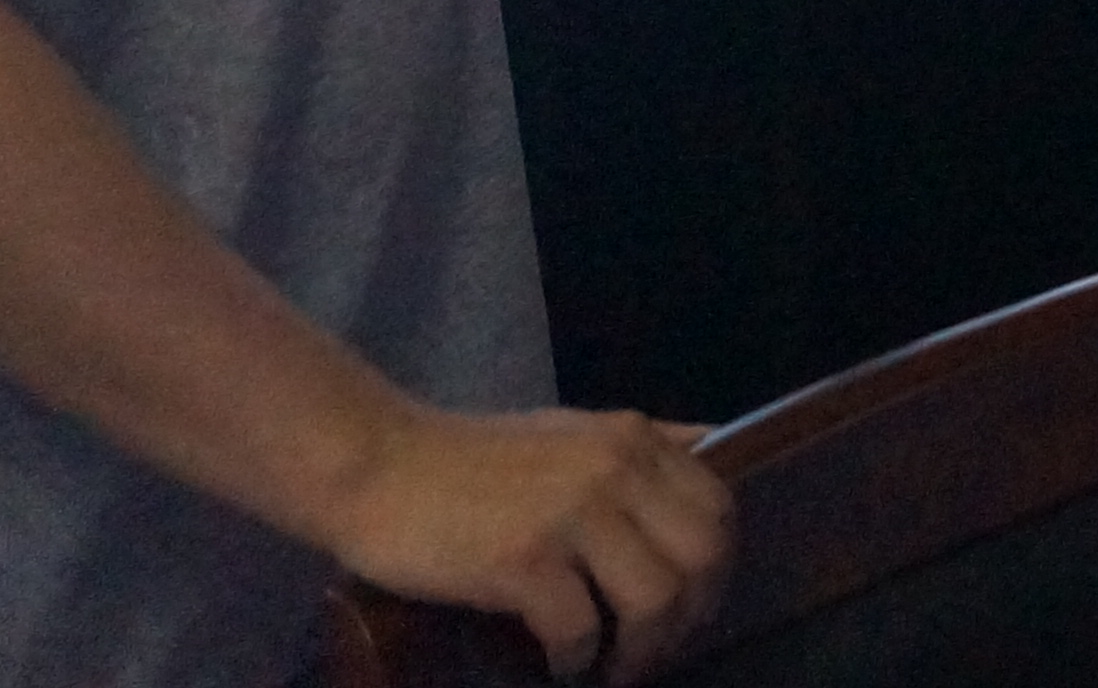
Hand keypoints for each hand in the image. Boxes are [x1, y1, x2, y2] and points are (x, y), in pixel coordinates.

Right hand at [320, 404, 729, 683]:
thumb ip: (640, 445)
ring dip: (642, 650)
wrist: (378, 466)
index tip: (688, 607)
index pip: (718, 508)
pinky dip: (577, 661)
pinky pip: (581, 629)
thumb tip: (711, 444)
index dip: (714, 569)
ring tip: (615, 668)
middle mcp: (616, 468)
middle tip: (656, 649)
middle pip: (702, 557)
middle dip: (690, 617)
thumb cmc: (472, 460)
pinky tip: (561, 667)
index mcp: (633, 438)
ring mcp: (572, 513)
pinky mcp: (523, 560)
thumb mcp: (572, 433)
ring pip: (655, 599)